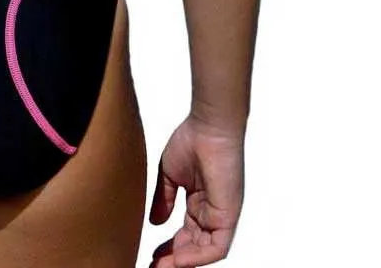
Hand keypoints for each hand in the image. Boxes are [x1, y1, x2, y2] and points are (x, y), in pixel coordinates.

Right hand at [148, 114, 244, 266]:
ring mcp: (221, 216)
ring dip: (183, 262)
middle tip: (153, 266)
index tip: (151, 255)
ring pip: (204, 251)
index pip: (185, 234)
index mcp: (200, 202)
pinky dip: (198, 257)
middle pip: (193, 246)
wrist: (208, 126)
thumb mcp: (170, 174)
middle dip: (173, 259)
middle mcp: (212, 213)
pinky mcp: (229, 216)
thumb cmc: (191, 141)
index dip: (168, 247)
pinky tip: (178, 260)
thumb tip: (155, 223)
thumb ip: (164, 199)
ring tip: (161, 267)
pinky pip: (217, 247)